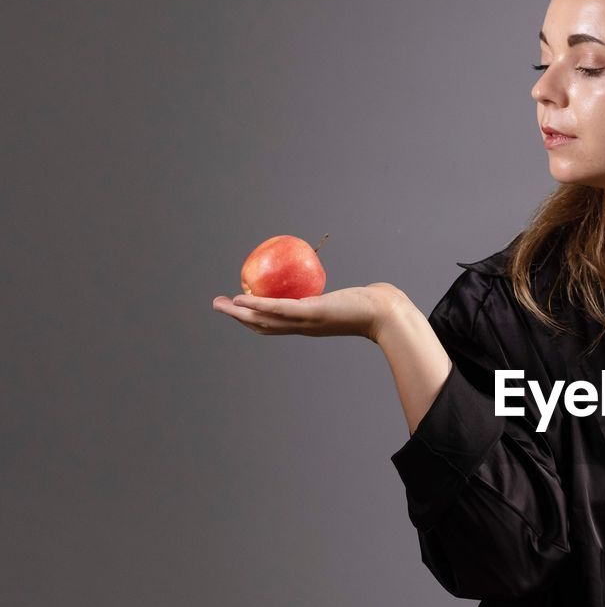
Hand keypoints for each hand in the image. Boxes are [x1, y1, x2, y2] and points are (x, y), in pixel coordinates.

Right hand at [211, 282, 404, 342]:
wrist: (387, 314)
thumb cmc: (369, 305)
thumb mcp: (343, 300)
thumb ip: (330, 295)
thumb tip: (323, 279)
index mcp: (307, 325)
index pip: (274, 325)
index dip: (252, 318)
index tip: (236, 308)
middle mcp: (303, 327)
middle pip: (262, 325)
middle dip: (237, 317)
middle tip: (216, 305)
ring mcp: (307, 322)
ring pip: (266, 319)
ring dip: (239, 313)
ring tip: (220, 304)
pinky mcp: (313, 313)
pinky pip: (281, 308)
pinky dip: (261, 305)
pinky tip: (244, 298)